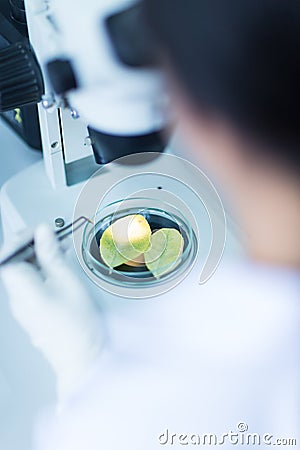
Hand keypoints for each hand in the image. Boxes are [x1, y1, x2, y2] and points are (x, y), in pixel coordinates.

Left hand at [0, 224, 102, 403]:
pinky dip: (44, 272)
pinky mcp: (34, 311)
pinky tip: (61, 268)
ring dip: (39, 258)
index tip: (40, 231)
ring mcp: (25, 306)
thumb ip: (51, 255)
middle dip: (32, 246)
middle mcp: (18, 299)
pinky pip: (33, 284)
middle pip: (15, 263)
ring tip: (60, 250)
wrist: (83, 358)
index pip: (9, 255)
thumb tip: (43, 233)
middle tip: (53, 237)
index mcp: (22, 290)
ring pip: (25, 273)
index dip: (22, 239)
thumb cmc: (77, 326)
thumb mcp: (67, 281)